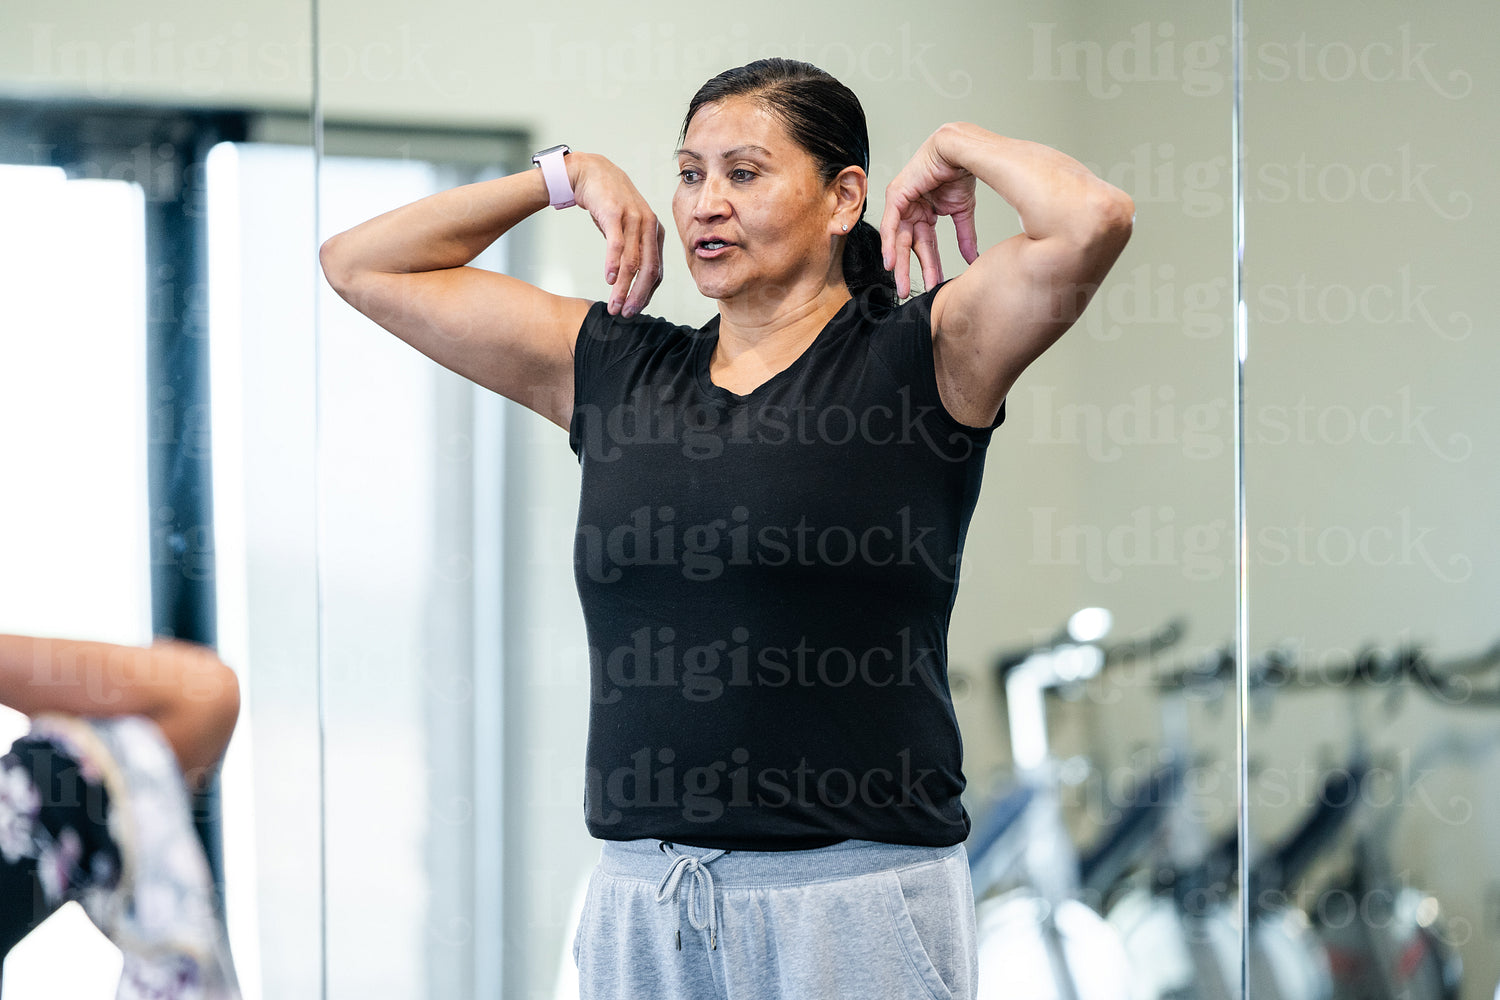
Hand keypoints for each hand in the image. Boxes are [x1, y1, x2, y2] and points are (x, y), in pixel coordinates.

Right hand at [569, 153, 665, 316]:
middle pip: (649, 269)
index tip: (635, 310)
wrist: (590, 171)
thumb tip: (631, 280)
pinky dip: (613, 264)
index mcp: (654, 232)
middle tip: (626, 314)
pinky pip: (616, 244)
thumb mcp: (626, 228)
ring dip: (623, 287)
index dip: (646, 294)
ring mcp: (632, 218)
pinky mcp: (614, 213)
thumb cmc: (608, 203)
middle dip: (638, 296)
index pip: (656, 271)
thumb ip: (632, 251)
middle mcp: (648, 225)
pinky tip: (607, 280)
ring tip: (614, 305)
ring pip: (632, 261)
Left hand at [879, 127, 980, 298]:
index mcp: (925, 213)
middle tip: (908, 292)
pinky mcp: (896, 196)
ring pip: (897, 239)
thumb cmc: (960, 173)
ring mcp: (902, 203)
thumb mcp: (962, 212)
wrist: (961, 151)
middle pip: (908, 246)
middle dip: (909, 271)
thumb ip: (964, 236)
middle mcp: (911, 210)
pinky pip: (889, 225)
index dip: (930, 266)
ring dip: (899, 264)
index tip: (934, 285)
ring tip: (901, 284)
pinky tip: (891, 263)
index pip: (926, 245)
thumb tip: (971, 259)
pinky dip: (888, 244)